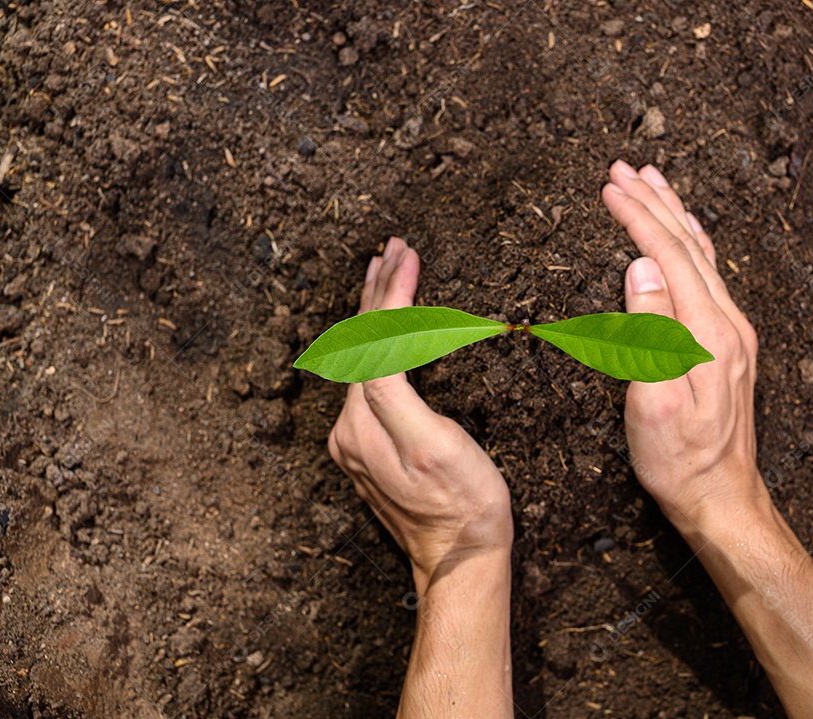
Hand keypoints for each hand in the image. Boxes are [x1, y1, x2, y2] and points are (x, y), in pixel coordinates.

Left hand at [327, 237, 512, 591]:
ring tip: (382, 271)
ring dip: (373, 311)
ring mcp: (356, 440)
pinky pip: (369, 378)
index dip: (392, 294)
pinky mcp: (369, 448)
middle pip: (359, 344)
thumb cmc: (463, 505)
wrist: (460, 560)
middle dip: (377, 291)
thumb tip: (377, 341)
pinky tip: (385, 330)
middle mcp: (349, 429)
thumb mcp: (437, 446)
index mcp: (363, 424)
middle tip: (395, 247)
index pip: (373, 341)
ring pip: (361, 358)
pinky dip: (377, 341)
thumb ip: (397, 392)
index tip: (409, 255)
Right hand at [601, 161, 763, 533]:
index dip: (639, 217)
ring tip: (652, 181)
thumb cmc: (680, 459)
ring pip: (703, 256)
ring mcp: (733, 332)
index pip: (670, 256)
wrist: (722, 496)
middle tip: (623, 168)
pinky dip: (692, 244)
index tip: (609, 187)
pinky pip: (709, 275)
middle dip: (655, 202)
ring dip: (675, 215)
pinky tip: (684, 235)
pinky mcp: (729, 344)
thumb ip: (651, 333)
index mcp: (710, 333)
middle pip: (690, 245)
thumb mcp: (653, 403)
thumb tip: (642, 269)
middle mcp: (728, 324)